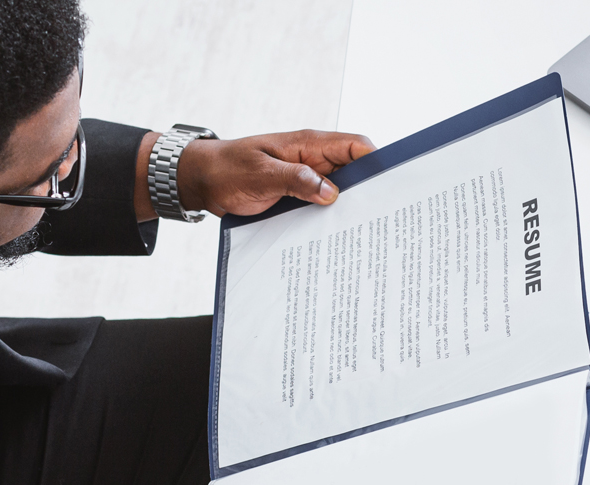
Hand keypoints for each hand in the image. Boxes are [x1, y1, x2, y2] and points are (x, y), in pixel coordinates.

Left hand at [178, 129, 376, 217]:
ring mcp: (306, 178)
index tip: (389, 186)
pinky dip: (330, 217)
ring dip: (349, 208)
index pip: (355, 146)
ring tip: (363, 230)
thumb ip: (296, 180)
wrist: (200, 180)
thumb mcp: (260, 174)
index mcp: (308, 144)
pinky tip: (335, 235)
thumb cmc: (226, 169)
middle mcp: (313, 160)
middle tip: (380, 216)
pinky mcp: (298, 196)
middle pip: (354, 172)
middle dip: (368, 191)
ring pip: (340, 192)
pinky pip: (322, 205)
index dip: (376, 163)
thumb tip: (331, 193)